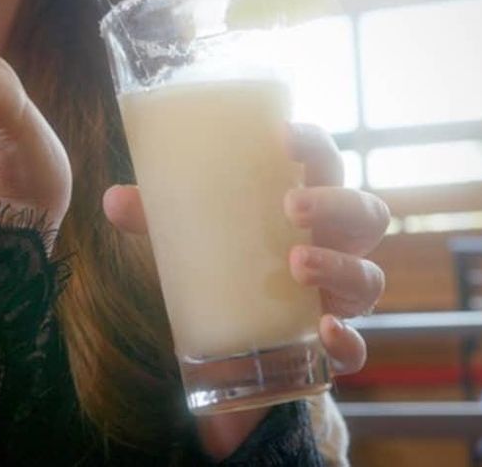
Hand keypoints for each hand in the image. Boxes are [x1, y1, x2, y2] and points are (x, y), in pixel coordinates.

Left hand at [103, 123, 388, 457]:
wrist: (243, 335)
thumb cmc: (229, 260)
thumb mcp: (194, 234)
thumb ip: (158, 216)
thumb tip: (112, 199)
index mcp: (307, 202)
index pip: (326, 161)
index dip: (314, 144)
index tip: (284, 135)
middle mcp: (335, 243)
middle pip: (366, 213)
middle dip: (335, 204)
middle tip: (290, 206)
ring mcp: (340, 293)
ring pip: (370, 276)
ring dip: (339, 266)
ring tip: (297, 263)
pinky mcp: (333, 342)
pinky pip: (358, 347)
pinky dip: (348, 343)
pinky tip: (325, 332)